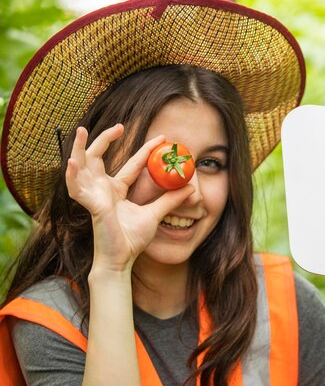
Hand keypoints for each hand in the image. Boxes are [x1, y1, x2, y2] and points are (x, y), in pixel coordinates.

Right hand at [65, 124, 194, 270]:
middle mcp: (103, 189)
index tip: (162, 138)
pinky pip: (76, 189)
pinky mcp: (91, 205)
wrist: (122, 260)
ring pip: (82, 166)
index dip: (145, 150)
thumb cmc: (132, 239)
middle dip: (106, 139)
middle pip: (99, 157)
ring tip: (83, 130)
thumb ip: (170, 200)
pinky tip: (73, 162)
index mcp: (117, 190)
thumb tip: (192, 188)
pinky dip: (73, 175)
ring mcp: (94, 196)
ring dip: (80, 147)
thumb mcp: (155, 214)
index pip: (132, 164)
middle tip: (120, 125)